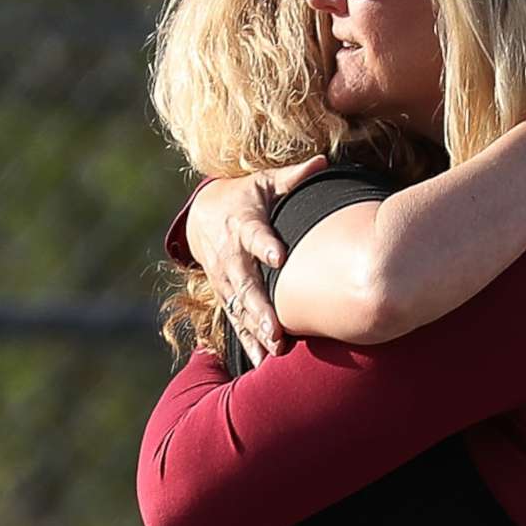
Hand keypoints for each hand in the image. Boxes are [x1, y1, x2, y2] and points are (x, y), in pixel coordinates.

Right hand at [188, 155, 328, 360]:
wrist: (204, 215)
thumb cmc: (246, 197)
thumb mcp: (265, 182)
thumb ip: (293, 177)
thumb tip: (321, 162)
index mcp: (242, 223)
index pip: (254, 235)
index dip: (265, 245)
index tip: (279, 257)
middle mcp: (230, 254)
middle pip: (244, 283)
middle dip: (259, 307)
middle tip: (276, 328)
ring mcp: (225, 279)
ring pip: (238, 307)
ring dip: (254, 330)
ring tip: (273, 351)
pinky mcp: (225, 295)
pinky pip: (235, 320)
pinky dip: (247, 341)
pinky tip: (261, 362)